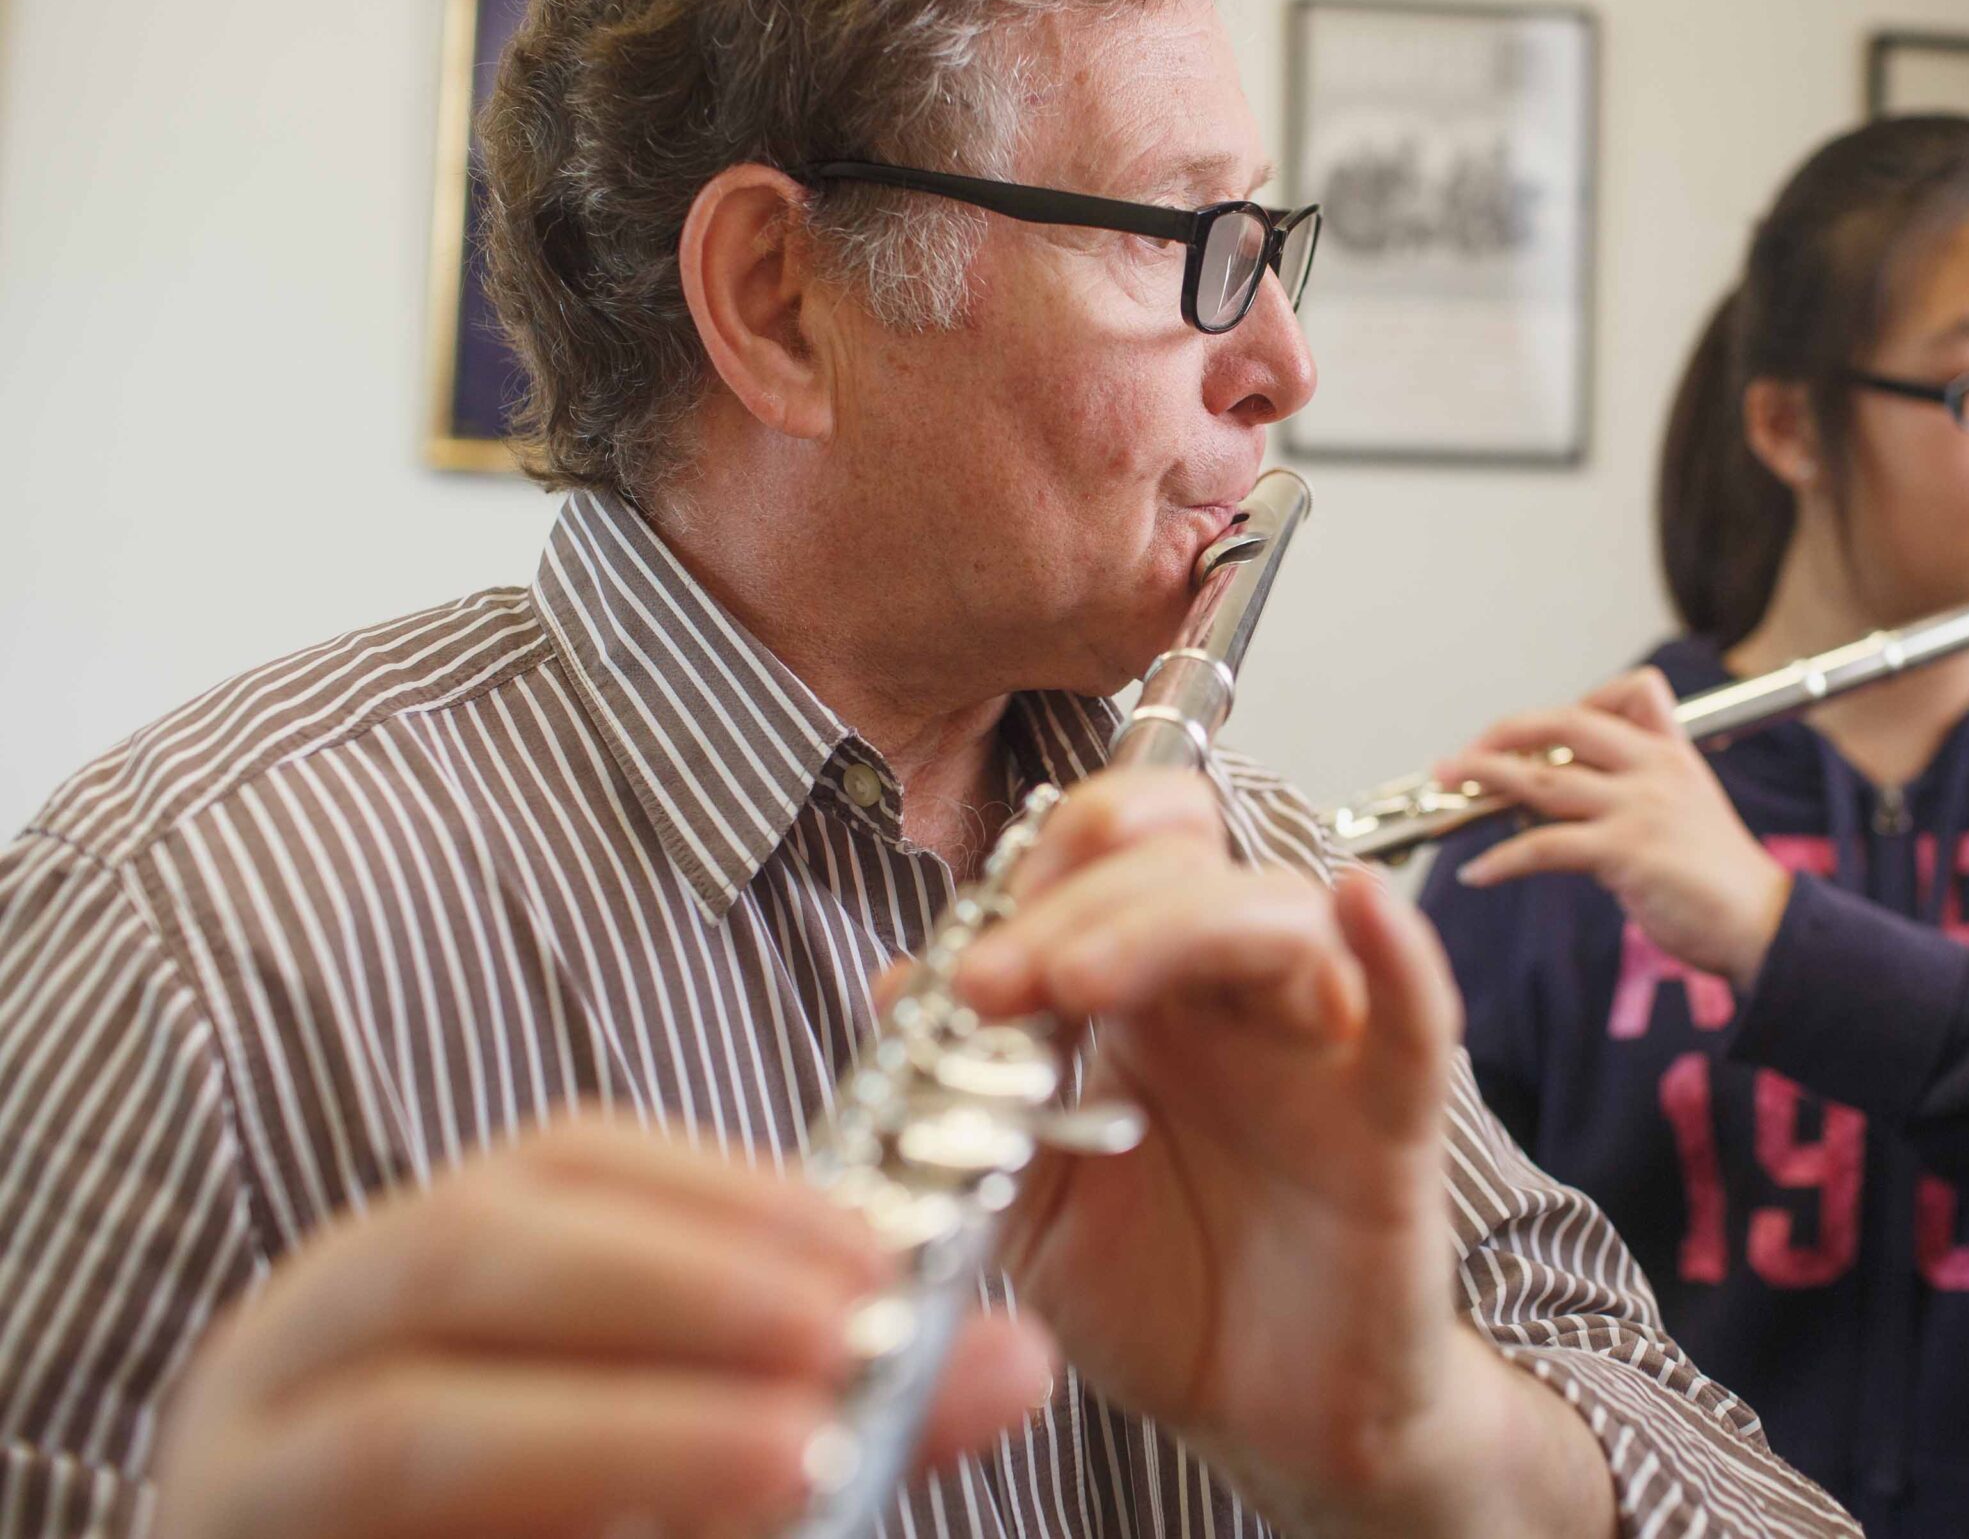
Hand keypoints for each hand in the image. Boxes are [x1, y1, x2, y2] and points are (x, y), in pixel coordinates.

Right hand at [152, 1118, 1053, 1538]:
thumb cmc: (514, 1517)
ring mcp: (252, 1487)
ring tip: (791, 1455)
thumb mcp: (669, 1439)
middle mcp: (295, 1359)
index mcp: (402, 1275)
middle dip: (673, 1289)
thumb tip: (1014, 1362)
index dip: (721, 1197)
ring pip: (407, 1434)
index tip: (872, 1247)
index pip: (556, 1169)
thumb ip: (820, 1398)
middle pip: (461, 1260)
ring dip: (621, 1436)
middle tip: (846, 1340)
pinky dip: (562, 1538)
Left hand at [952, 771, 1602, 1536]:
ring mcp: (1321, 1050)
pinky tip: (1366, 903)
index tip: (967, 958)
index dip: (1046, 870)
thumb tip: (896, 984)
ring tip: (1072, 983)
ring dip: (1173, 923)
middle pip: (1188, 868)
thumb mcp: (1027, 1206)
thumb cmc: (1164, 1303)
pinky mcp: (1392, 1128)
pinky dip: (1404, 956)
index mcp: (1151, 1000)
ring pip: (1279, 919)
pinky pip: (1418, 1025)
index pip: (1119, 862)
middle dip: (1078, 902)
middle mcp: (1238, 1001)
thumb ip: (973, 1098)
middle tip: (991, 980)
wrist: (1264, 1428)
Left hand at [1437, 665, 1791, 988]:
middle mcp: (1654, 770)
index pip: (1629, 692)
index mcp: (1672, 754)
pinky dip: (1501, 861)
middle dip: (1503, 733)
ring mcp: (1640, 808)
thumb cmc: (1719, 879)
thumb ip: (1634, 791)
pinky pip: (1545, 848)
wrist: (1763, 926)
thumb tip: (1558, 795)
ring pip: (1543, 780)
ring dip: (1484, 780)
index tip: (1535, 732)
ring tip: (1446, 786)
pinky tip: (1478, 874)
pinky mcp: (1627, 853)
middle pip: (1565, 725)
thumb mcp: (1686, 811)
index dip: (1576, 705)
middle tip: (1462, 755)